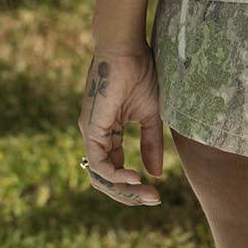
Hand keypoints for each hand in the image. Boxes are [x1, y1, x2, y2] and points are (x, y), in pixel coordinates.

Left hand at [78, 44, 163, 205]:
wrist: (126, 47)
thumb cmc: (139, 71)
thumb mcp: (151, 113)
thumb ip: (151, 143)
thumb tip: (155, 174)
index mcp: (108, 132)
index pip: (115, 168)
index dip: (134, 184)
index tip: (156, 194)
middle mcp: (96, 136)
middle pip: (106, 178)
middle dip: (128, 194)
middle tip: (152, 201)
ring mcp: (91, 133)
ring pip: (100, 175)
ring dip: (123, 189)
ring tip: (146, 194)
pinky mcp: (91, 128)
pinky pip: (99, 162)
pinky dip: (116, 175)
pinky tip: (134, 177)